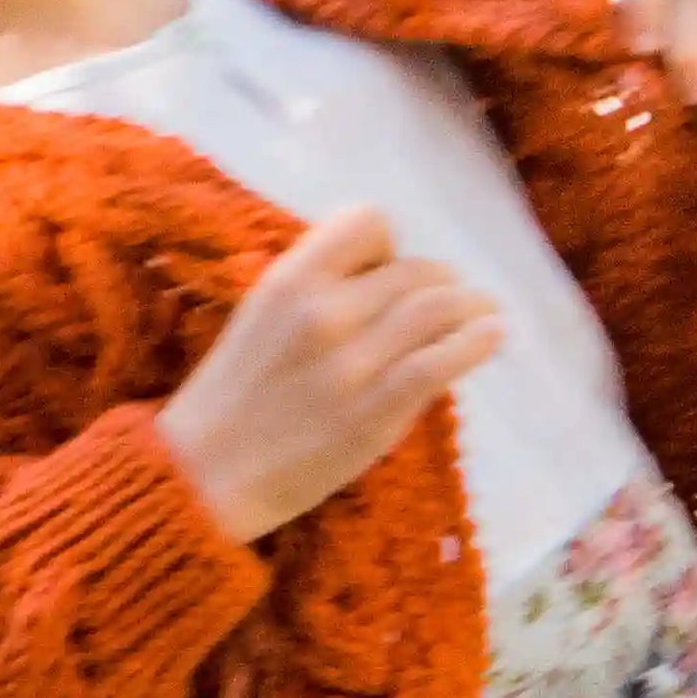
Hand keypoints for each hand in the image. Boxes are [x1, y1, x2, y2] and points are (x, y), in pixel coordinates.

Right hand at [154, 208, 501, 541]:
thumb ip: (316, 289)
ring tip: (484, 314)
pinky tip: (491, 338)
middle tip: (452, 300)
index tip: (393, 268)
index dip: (390, 244)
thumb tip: (383, 274)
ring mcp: (354, 362)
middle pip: (416, 270)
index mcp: (289, 280)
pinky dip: (478, 342)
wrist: (206, 474)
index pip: (366, 223)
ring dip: (473, 307)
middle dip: (442, 282)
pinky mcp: (378, 409)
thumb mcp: (262, 317)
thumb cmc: (236, 396)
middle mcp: (324, 310)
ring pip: (440, 308)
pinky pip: (443, 361)